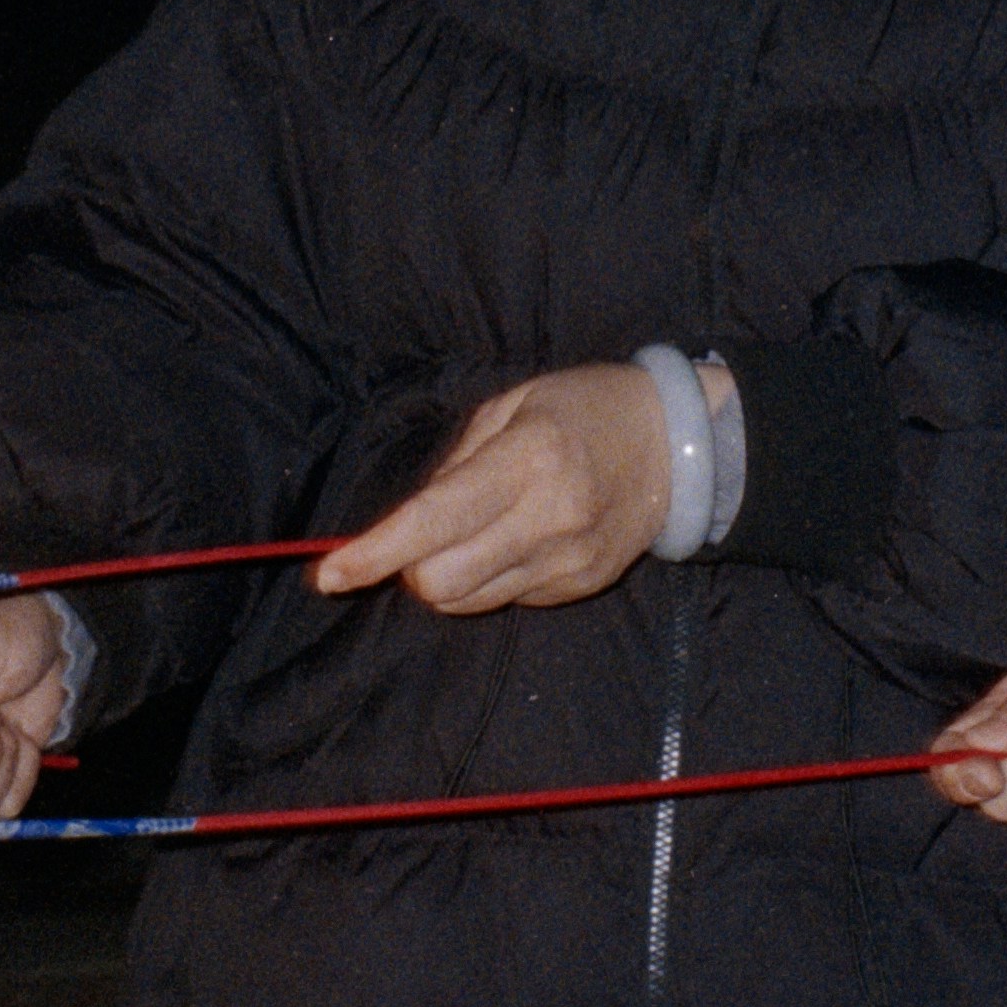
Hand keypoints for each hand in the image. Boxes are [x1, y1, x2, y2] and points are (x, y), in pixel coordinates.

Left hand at [310, 367, 669, 612]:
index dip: (375, 553)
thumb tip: (407, 519)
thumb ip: (455, 461)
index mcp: (526, 459)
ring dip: (447, 577)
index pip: (433, 522)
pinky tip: (517, 538)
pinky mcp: (579, 587)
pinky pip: (506, 600)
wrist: (677, 445)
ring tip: (474, 531)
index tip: (330, 573)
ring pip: (468, 602)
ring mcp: (568, 561)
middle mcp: (549, 518)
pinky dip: (490, 578)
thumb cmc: (583, 409)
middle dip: (410, 568)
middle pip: (440, 583)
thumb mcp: (513, 404)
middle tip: (419, 537)